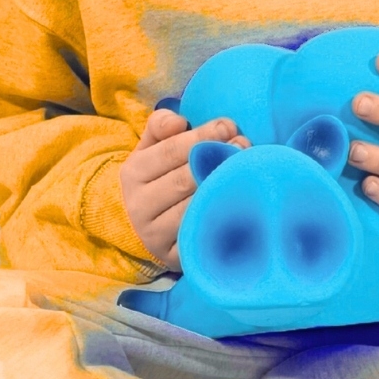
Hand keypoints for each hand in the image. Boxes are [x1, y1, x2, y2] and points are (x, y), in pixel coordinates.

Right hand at [119, 109, 248, 269]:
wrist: (137, 226)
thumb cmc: (154, 179)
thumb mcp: (148, 149)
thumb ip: (160, 126)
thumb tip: (179, 121)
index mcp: (132, 173)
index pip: (170, 151)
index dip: (202, 136)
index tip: (228, 126)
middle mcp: (139, 206)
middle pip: (185, 179)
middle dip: (217, 159)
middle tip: (243, 145)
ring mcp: (155, 235)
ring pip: (194, 207)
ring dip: (224, 187)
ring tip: (246, 170)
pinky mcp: (174, 257)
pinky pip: (201, 234)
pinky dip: (220, 217)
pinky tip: (239, 202)